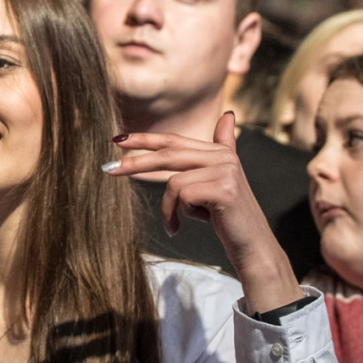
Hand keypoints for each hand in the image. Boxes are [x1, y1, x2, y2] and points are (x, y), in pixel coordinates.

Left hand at [105, 112, 298, 307]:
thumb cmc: (231, 218)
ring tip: (177, 224)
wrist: (253, 247)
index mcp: (219, 152)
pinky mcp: (223, 189)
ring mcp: (225, 171)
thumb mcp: (222, 181)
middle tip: (108, 170)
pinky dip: (178, 214)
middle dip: (136, 162)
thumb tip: (229, 116)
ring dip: (169, 208)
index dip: (146, 139)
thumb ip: (223, 148)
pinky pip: (181, 196)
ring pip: (174, 182)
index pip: (175, 140)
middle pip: (169, 154)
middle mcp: (224, 156)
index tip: (117, 139)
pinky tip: (193, 224)